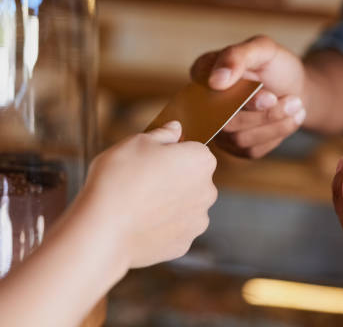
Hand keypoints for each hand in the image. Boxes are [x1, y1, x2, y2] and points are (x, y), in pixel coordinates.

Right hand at [77, 121, 217, 269]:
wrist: (103, 228)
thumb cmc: (119, 178)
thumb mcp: (137, 142)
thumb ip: (163, 134)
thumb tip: (176, 129)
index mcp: (202, 160)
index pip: (194, 150)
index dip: (172, 152)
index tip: (152, 159)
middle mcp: (208, 191)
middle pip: (193, 179)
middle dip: (174, 178)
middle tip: (141, 181)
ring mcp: (198, 220)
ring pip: (185, 206)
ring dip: (169, 204)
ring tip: (138, 204)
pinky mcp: (184, 244)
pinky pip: (174, 229)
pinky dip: (161, 226)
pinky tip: (139, 224)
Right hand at [191, 35, 306, 157]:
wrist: (295, 88)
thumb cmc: (276, 65)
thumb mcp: (263, 49)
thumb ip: (237, 56)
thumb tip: (215, 80)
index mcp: (203, 73)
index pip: (209, 93)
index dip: (241, 100)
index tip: (271, 98)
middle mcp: (204, 104)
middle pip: (224, 121)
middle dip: (263, 114)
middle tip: (294, 101)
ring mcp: (218, 128)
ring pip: (238, 139)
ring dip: (274, 124)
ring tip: (296, 106)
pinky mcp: (235, 147)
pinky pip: (251, 150)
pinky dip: (276, 135)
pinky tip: (290, 119)